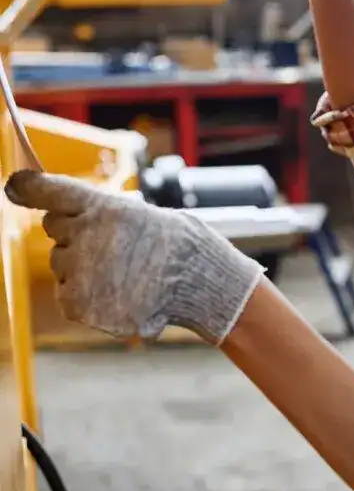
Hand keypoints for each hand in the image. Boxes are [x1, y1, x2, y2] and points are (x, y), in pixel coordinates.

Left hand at [4, 171, 263, 344]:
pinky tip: (119, 294)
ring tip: (125, 275)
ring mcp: (81, 272)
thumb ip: (96, 212)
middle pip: (56, 230)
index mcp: (103, 207)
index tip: (16, 185)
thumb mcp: (140, 213)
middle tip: (116, 247)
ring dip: (83, 268)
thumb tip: (52, 212)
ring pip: (62, 264)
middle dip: (77, 235)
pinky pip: (68, 296)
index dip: (28, 186)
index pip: (50, 190)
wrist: (199, 284)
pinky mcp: (79, 304)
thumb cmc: (177, 245)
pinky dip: (88, 297)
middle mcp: (86, 236)